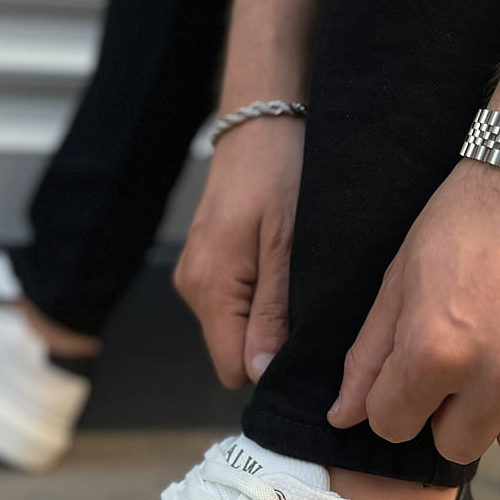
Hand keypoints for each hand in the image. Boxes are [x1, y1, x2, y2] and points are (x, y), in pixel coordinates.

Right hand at [174, 117, 304, 387]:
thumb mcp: (288, 248)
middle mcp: (192, 287)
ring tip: (292, 274)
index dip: (270, 365)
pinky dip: (255, 296)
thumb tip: (260, 371)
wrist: (260, 127)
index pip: (233, 368)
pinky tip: (276, 263)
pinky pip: (229, 303)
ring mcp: (193, 275)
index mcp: (210, 288)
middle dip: (269, 340)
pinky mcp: (203, 263)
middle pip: (232, 350)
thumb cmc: (279, 176)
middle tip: (307, 299)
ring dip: (265, 316)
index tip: (305, 339)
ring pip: (233, 327)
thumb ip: (273, 313)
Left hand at [328, 159, 499, 462]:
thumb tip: (342, 418)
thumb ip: (371, 354)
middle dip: (452, 411)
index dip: (397, 399)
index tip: (416, 370)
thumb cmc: (473, 217)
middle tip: (469, 359)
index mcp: (437, 349)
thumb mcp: (404, 275)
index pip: (392, 425)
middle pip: (456, 446)